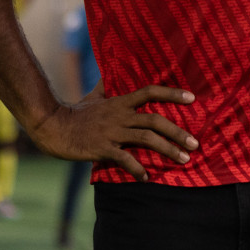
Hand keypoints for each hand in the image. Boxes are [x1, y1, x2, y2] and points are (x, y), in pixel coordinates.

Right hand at [28, 83, 196, 181]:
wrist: (54, 127)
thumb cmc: (76, 112)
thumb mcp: (94, 95)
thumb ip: (107, 86)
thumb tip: (112, 73)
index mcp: (120, 102)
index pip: (150, 92)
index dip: (172, 93)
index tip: (192, 98)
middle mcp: (120, 115)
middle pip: (155, 120)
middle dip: (177, 132)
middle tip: (195, 143)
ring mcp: (112, 132)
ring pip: (146, 139)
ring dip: (167, 150)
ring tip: (183, 159)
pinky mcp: (103, 149)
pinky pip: (125, 159)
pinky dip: (137, 169)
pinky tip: (147, 177)